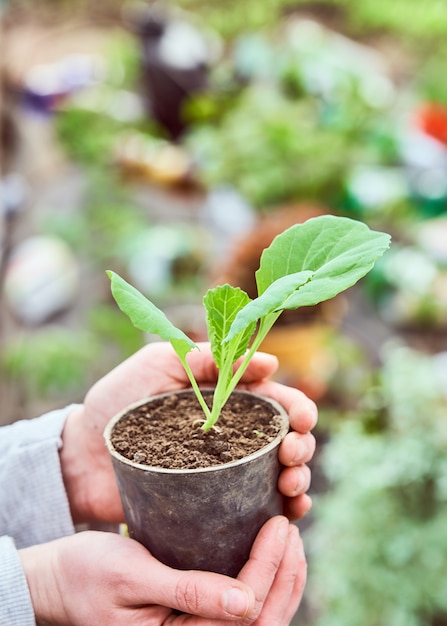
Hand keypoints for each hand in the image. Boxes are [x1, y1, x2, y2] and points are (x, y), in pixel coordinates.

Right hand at [20, 516, 305, 625]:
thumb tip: (246, 602)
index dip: (268, 568)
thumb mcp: (132, 577)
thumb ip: (187, 592)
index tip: (279, 524)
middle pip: (261, 622)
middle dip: (285, 575)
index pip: (243, 611)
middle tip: (292, 527)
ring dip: (281, 581)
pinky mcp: (193, 618)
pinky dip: (264, 583)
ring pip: (258, 620)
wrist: (59, 580)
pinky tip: (273, 556)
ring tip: (290, 538)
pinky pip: (239, 611)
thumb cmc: (88, 574)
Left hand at [61, 342, 316, 523]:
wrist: (82, 455)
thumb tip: (269, 360)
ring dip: (300, 477)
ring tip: (290, 484)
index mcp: (228, 398)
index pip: (276, 400)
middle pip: (288, 437)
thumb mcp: (159, 364)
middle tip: (291, 453)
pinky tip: (289, 511)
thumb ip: (206, 356)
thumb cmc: (118, 401)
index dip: (297, 408)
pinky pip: (261, 508)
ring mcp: (228, 471)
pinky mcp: (217, 503)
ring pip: (282, 473)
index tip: (301, 419)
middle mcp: (235, 434)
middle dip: (302, 444)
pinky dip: (285, 510)